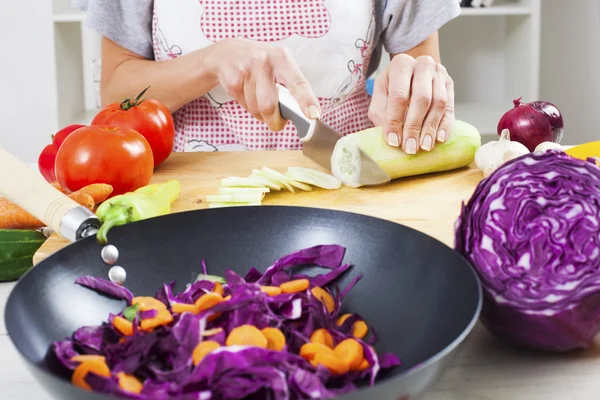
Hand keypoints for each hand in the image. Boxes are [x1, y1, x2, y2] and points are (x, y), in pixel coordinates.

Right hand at [204, 38, 320, 130]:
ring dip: (259, 113)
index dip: (306, 100)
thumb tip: (303, 113)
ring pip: (256, 108)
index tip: (313, 114)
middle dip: (274, 121)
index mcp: (282, 58)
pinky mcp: (232, 78)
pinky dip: (247, 106)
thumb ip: (291, 85)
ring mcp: (246, 69)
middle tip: (276, 123)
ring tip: (258, 99)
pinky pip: (244, 105)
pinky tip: (246, 93)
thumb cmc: (260, 62)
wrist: (226, 52)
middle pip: (270, 105)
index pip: (298, 83)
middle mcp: (264, 61)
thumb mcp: (278, 64)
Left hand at [368, 54, 454, 153]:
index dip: (395, 120)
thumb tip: (390, 137)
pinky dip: (445, 125)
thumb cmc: (392, 86)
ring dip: (431, 128)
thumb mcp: (380, 95)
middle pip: (422, 98)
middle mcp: (423, 65)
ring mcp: (439, 73)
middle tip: (410, 147)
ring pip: (439, 103)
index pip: (399, 96)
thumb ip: (381, 113)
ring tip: (424, 146)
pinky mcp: (450, 84)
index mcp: (401, 64)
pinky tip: (439, 138)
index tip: (393, 141)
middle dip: (414, 126)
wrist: (411, 73)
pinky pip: (450, 107)